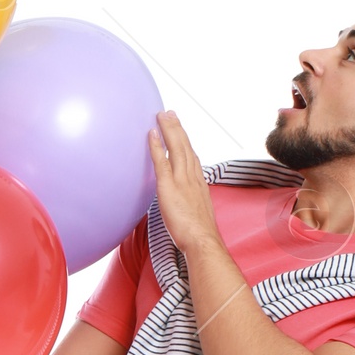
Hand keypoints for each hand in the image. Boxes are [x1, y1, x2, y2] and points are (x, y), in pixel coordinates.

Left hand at [149, 110, 220, 256]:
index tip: (181, 131)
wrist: (203, 241)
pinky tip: (152, 133)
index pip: (192, 158)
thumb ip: (191, 206)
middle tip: (170, 113)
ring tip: (162, 115)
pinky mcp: (169, 187)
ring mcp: (181, 180)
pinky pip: (162, 162)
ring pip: (176, 148)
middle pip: (185, 146)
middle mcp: (192, 178)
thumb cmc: (200, 236)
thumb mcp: (199, 216)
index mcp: (199, 184)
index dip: (186, 143)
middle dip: (177, 128)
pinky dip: (157, 146)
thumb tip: (185, 208)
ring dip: (168, 129)